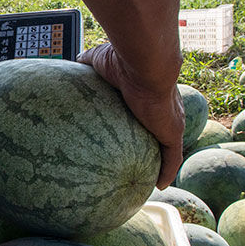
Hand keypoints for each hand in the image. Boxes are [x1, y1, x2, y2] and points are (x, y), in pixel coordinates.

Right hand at [77, 43, 183, 188]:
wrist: (143, 63)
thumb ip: (86, 66)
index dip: (137, 123)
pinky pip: (173, 157)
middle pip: (158, 132)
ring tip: (149, 179)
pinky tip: (161, 186)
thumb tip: (71, 66)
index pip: (144, 112)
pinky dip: (168, 171)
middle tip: (137, 159)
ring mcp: (169, 123)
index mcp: (145, 94)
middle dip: (151, 144)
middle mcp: (161, 110)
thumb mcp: (97, 62)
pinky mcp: (173, 133)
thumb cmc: (122, 60)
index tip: (126, 134)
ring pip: (167, 148)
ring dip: (161, 162)